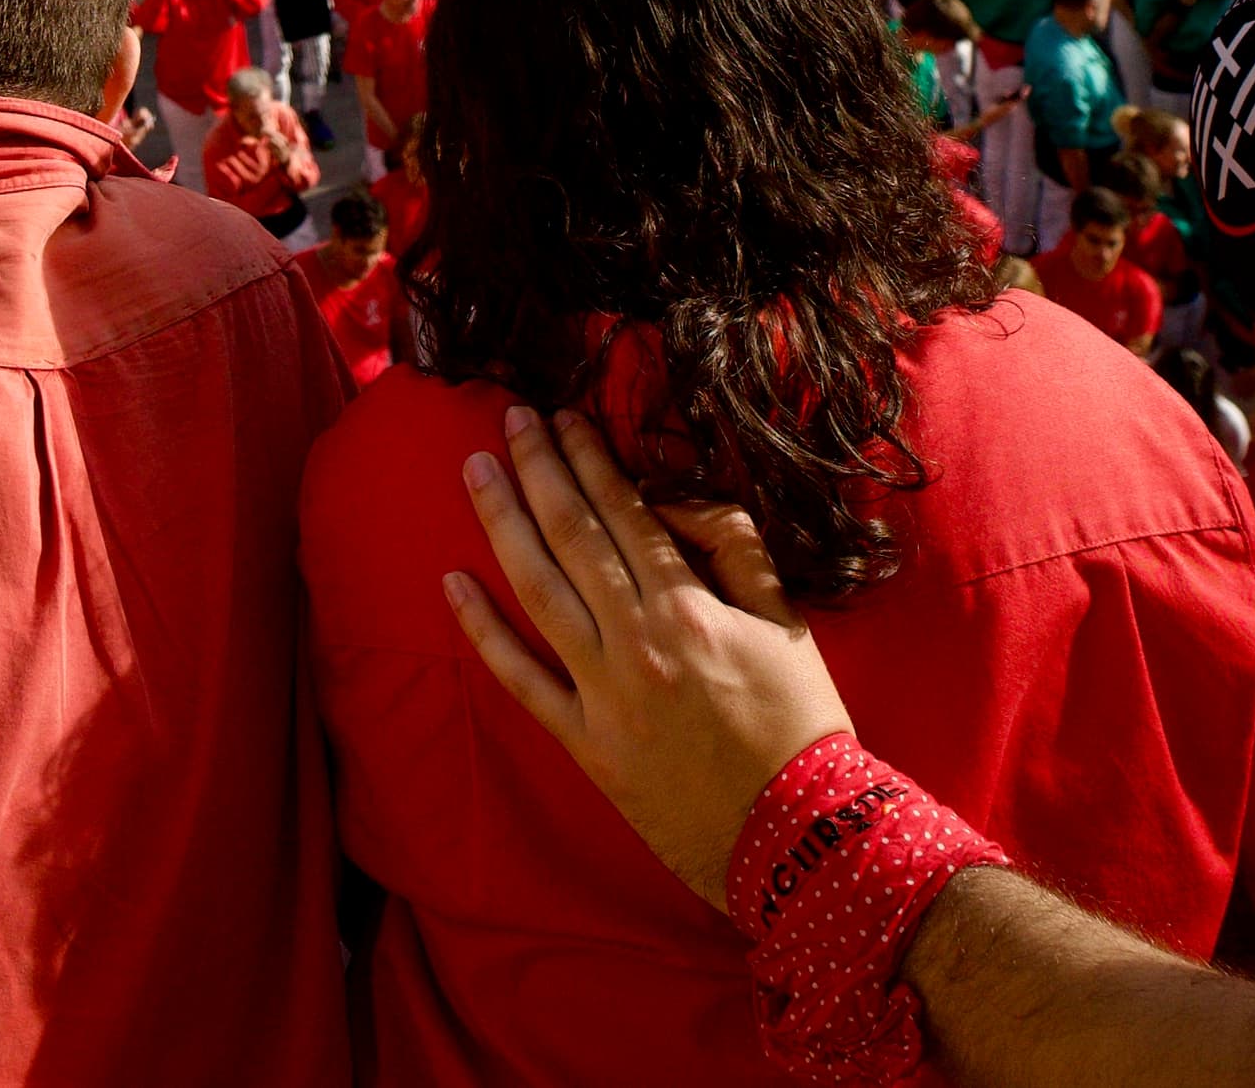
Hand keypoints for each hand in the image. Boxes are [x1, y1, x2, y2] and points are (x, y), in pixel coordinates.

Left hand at [444, 405, 851, 901]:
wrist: (800, 835)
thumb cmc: (802, 724)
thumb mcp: (788, 623)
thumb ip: (735, 552)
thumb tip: (674, 506)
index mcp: (690, 607)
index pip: (624, 513)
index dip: (589, 460)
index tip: (562, 419)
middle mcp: (638, 640)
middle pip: (572, 536)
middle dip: (538, 469)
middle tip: (509, 419)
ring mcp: (604, 693)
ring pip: (537, 590)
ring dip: (501, 524)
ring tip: (475, 471)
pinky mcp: (585, 743)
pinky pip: (521, 680)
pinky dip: (483, 631)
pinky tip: (452, 583)